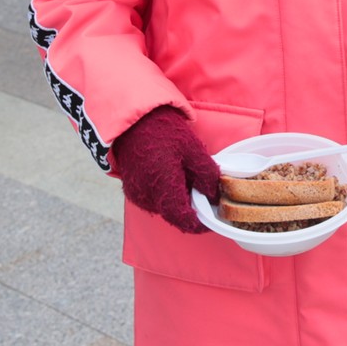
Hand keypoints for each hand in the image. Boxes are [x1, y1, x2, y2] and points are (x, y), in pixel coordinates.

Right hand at [110, 107, 219, 233]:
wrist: (134, 120)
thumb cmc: (165, 133)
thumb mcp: (194, 150)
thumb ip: (207, 176)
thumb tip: (215, 196)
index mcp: (163, 189)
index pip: (183, 220)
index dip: (199, 224)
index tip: (211, 220)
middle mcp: (147, 198)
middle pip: (174, 215)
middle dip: (190, 211)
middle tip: (205, 197)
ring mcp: (137, 195)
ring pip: (163, 208)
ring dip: (177, 202)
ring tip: (188, 183)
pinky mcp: (131, 190)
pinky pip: (152, 200)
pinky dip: (164, 195)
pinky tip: (172, 178)